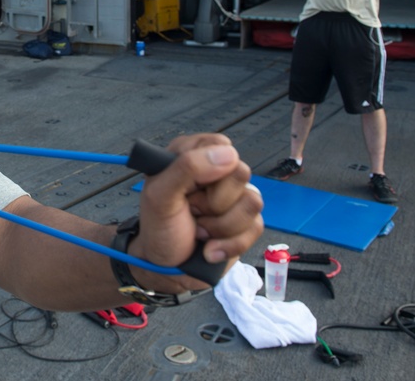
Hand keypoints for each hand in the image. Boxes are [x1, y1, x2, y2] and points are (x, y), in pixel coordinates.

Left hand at [129, 134, 262, 291]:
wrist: (167, 270)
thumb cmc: (159, 228)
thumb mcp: (159, 196)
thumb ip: (187, 167)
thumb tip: (229, 154)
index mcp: (192, 155)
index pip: (221, 145)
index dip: (208, 169)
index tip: (189, 187)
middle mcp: (216, 172)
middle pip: (241, 173)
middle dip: (214, 202)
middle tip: (191, 210)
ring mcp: (234, 197)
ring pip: (253, 202)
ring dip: (220, 226)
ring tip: (199, 229)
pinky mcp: (247, 222)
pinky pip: (256, 227)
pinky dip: (228, 244)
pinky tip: (210, 246)